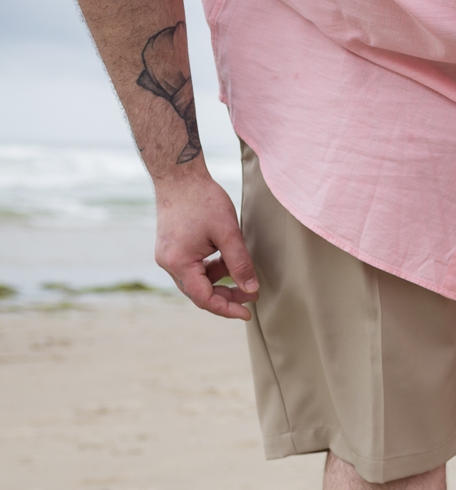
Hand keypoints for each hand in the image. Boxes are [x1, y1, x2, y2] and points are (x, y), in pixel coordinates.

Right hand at [154, 173, 257, 319]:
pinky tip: (227, 262)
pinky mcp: (172, 249)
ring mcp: (168, 256)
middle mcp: (168, 263)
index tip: (247, 313)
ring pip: (197, 281)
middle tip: (252, 295)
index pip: (204, 298)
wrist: (179, 175)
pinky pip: (193, 269)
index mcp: (179, 262)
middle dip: (226, 296)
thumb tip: (251, 290)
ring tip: (242, 275)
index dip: (227, 309)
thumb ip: (240, 264)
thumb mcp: (229, 233)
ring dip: (220, 282)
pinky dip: (212, 270)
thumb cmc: (203, 200)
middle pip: (199, 293)